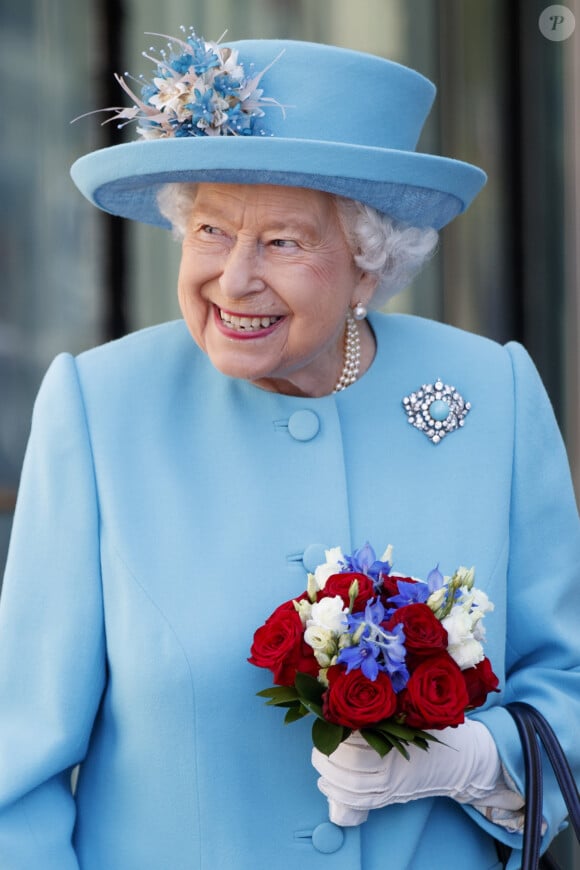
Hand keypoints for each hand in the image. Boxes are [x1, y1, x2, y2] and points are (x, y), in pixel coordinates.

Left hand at [312, 719, 500, 825]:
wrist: (461, 760)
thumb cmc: (435, 729)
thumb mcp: (412, 712)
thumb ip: (383, 710)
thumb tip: (346, 703)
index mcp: (398, 746)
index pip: (356, 749)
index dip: (336, 741)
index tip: (326, 728)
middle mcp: (394, 771)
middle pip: (350, 771)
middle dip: (328, 761)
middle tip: (316, 749)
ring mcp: (393, 788)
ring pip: (353, 790)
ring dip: (330, 780)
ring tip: (319, 768)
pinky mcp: (392, 798)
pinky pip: (362, 804)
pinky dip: (340, 796)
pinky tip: (328, 786)